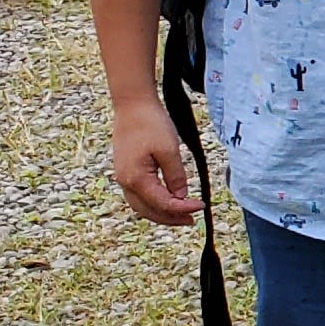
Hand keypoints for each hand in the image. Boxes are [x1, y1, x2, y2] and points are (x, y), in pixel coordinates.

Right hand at [110, 97, 196, 225]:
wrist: (132, 104)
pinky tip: (167, 202)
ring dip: (161, 213)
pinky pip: (138, 196)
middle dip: (171, 218)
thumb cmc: (150, 123)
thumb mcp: (169, 149)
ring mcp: (123, 177)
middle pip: (148, 210)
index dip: (183, 208)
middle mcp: (125, 182)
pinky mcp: (126, 171)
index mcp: (136, 178)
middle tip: (192, 220)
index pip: (162, 203)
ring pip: (141, 206)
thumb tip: (181, 197)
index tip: (201, 207)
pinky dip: (153, 203)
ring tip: (182, 215)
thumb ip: (176, 176)